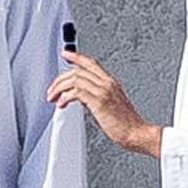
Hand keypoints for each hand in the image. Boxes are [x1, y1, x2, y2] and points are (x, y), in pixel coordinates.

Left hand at [49, 48, 164, 157]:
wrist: (136, 133)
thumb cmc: (126, 123)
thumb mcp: (111, 105)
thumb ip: (96, 97)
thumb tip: (81, 97)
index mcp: (111, 83)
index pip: (92, 63)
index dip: (77, 57)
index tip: (66, 54)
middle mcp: (108, 83)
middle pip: (78, 71)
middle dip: (60, 79)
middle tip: (51, 90)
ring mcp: (104, 91)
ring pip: (75, 79)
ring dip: (59, 88)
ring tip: (53, 99)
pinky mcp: (99, 101)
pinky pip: (76, 92)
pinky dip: (65, 97)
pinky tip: (62, 105)